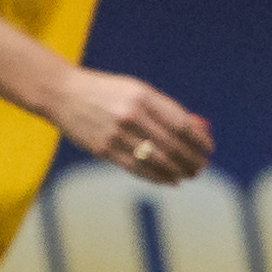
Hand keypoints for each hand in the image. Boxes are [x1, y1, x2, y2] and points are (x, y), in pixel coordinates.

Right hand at [51, 67, 214, 185]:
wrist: (63, 93)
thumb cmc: (107, 92)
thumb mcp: (136, 91)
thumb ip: (164, 109)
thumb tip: (197, 131)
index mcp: (143, 96)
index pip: (181, 124)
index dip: (199, 140)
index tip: (209, 148)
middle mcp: (131, 115)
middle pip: (172, 145)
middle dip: (191, 159)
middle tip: (201, 167)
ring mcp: (116, 134)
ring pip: (156, 161)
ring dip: (177, 172)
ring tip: (188, 175)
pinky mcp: (103, 149)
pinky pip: (136, 169)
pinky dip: (157, 177)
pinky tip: (169, 181)